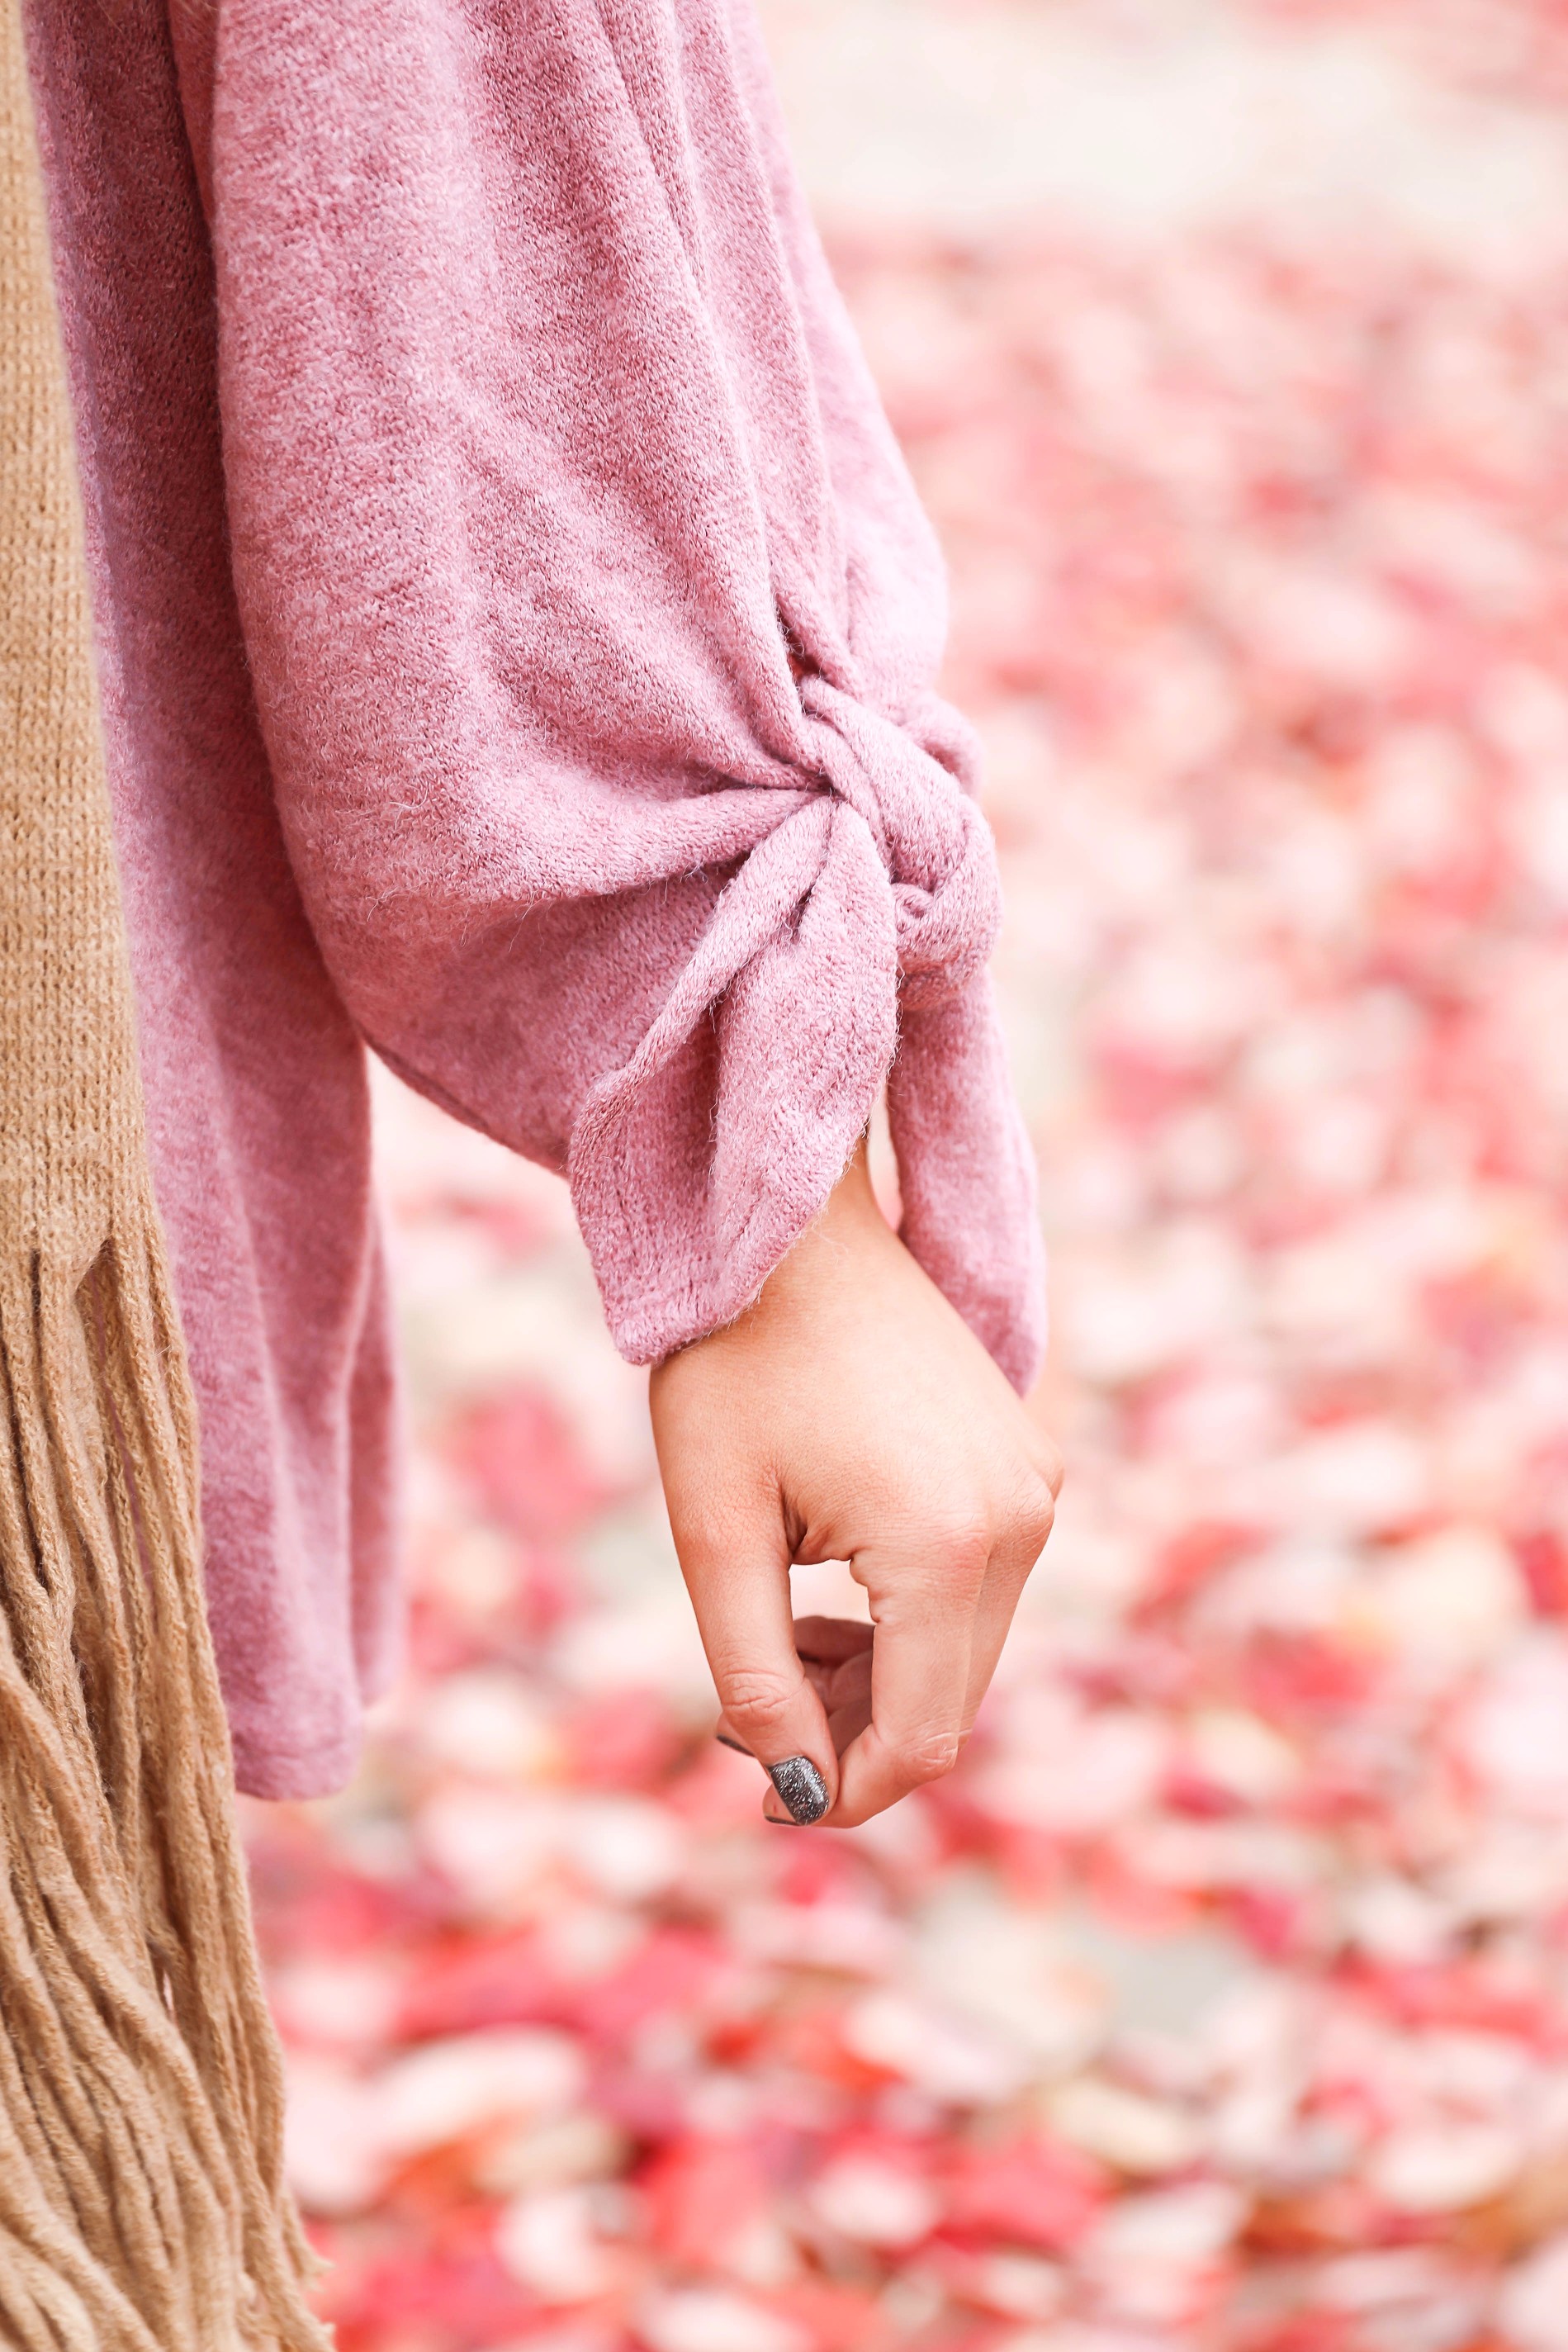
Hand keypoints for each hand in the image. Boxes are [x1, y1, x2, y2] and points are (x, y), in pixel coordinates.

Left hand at [648, 1142, 1061, 1826]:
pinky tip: (829, 1582)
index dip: (844, 1790)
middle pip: (950, 1702)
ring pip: (967, 1652)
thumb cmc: (733, 1364)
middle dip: (854, 1733)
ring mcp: (1036, 1487)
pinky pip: (980, 1588)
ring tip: (782, 1631)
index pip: (921, 1737)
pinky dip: (909, 1618)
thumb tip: (794, 1793)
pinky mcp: (1029, 1464)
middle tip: (752, 1704)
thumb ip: (754, 1675)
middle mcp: (1022, 1520)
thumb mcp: (715, 1531)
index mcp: (946, 1545)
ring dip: (879, 1676)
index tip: (763, 1793)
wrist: (793, 1229)